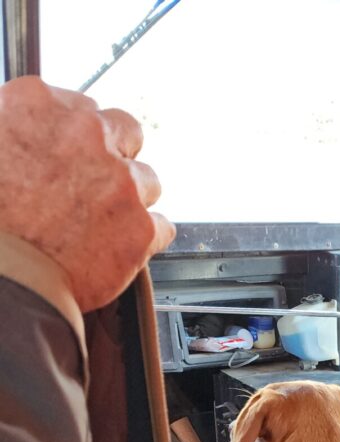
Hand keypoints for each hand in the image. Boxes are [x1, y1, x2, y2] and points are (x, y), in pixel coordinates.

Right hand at [0, 77, 174, 311]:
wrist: (5, 275)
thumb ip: (10, 128)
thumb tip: (24, 137)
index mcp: (37, 105)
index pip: (79, 107)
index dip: (77, 138)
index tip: (72, 157)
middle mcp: (85, 133)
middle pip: (125, 130)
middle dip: (117, 154)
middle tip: (98, 184)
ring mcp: (120, 180)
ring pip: (147, 180)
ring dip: (132, 199)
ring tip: (105, 224)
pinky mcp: (142, 227)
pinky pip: (161, 227)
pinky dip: (146, 238)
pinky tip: (122, 248)